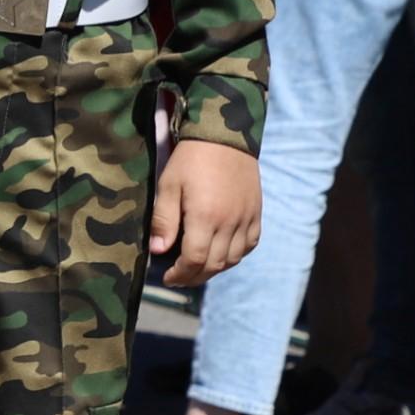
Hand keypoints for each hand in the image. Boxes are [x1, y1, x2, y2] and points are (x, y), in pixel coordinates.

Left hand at [148, 139, 260, 286]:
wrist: (224, 137)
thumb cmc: (190, 160)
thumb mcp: (168, 186)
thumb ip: (163, 221)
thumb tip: (158, 251)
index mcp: (205, 216)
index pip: (195, 260)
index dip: (180, 274)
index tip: (168, 277)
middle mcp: (230, 222)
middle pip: (214, 264)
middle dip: (194, 277)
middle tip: (179, 278)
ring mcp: (246, 218)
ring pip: (233, 259)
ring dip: (214, 269)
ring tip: (197, 268)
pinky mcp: (256, 213)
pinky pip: (250, 245)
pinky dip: (235, 255)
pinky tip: (221, 253)